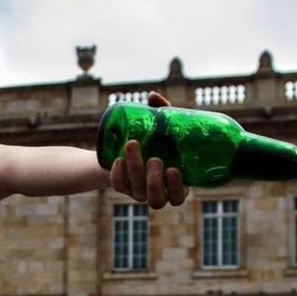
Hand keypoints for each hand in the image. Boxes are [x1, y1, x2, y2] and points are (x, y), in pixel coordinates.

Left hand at [108, 93, 187, 208]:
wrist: (129, 147)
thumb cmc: (155, 138)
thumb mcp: (161, 127)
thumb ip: (162, 112)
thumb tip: (153, 96)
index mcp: (174, 183)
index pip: (178, 198)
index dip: (176, 189)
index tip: (173, 169)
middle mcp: (157, 192)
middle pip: (157, 199)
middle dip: (154, 180)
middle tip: (155, 159)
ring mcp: (139, 192)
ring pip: (139, 193)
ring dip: (136, 170)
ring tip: (133, 145)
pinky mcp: (122, 187)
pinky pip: (118, 186)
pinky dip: (118, 173)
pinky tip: (118, 159)